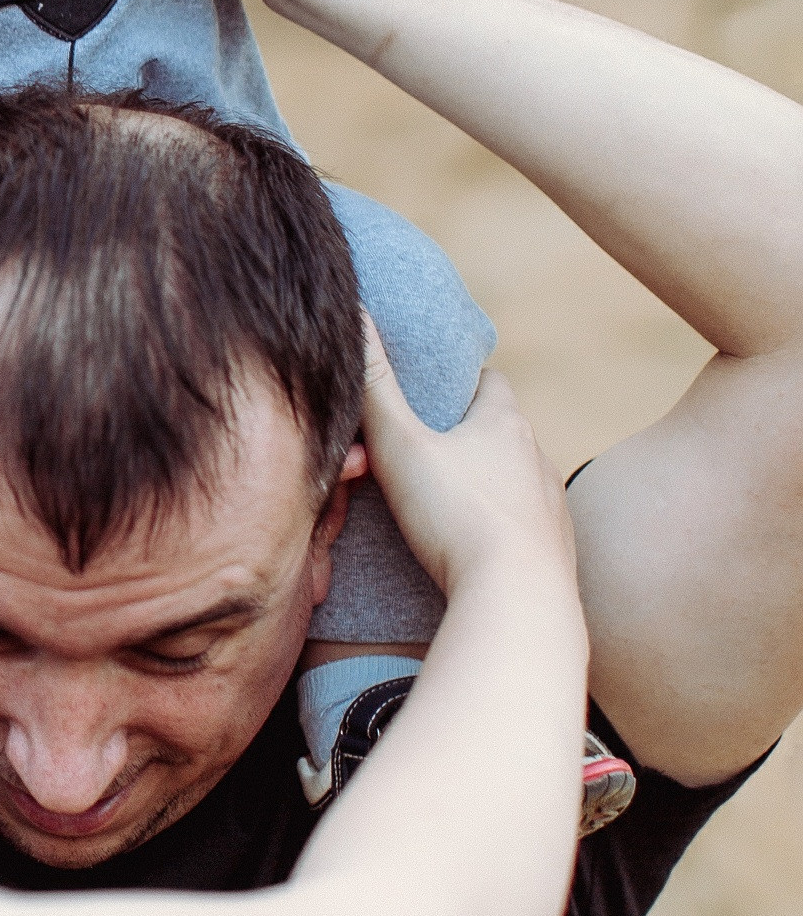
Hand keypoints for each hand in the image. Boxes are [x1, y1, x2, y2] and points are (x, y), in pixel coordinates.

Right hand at [357, 322, 573, 602]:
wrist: (518, 600)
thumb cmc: (456, 518)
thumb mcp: (399, 447)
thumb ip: (374, 386)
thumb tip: (357, 315)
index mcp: (504, 423)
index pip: (489, 381)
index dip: (461, 382)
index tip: (434, 391)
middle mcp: (538, 457)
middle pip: (506, 432)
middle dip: (474, 436)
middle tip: (431, 449)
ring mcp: (553, 506)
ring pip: (520, 480)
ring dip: (493, 484)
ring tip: (452, 504)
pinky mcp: (558, 552)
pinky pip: (530, 527)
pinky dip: (507, 528)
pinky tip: (480, 549)